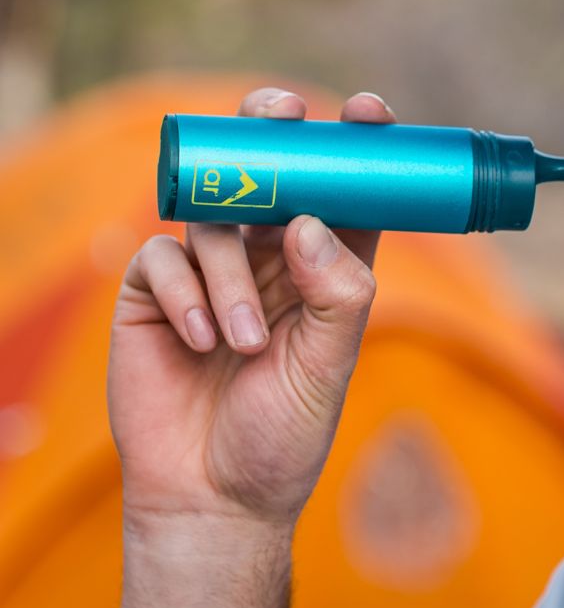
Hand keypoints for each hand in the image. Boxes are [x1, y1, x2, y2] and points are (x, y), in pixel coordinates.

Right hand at [108, 87, 395, 526]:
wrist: (214, 496)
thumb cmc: (284, 430)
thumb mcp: (330, 363)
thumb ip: (335, 291)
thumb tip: (311, 220)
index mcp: (322, 264)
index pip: (341, 190)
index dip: (354, 145)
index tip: (365, 111)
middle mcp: (268, 255)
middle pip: (266, 170)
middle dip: (270, 131)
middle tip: (280, 112)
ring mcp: (209, 269)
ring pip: (213, 219)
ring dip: (231, 275)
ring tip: (245, 343)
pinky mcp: (153, 292)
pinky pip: (161, 260)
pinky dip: (185, 294)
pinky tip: (200, 339)